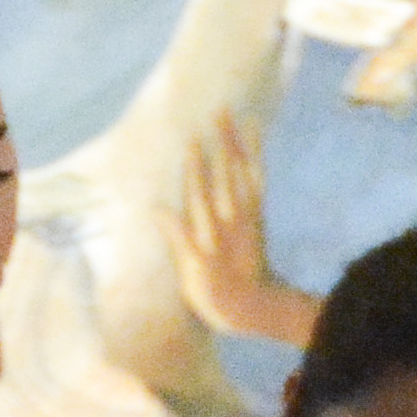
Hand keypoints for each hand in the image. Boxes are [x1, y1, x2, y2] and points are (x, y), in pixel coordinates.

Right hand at [172, 119, 314, 352]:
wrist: (257, 308)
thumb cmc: (216, 296)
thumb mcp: (192, 277)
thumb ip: (178, 241)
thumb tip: (159, 209)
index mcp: (209, 232)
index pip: (200, 192)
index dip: (196, 165)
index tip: (192, 137)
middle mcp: (230, 218)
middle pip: (225, 173)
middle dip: (221, 142)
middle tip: (218, 109)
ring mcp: (247, 214)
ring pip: (242, 171)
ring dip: (238, 142)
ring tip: (233, 114)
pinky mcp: (258, 215)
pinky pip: (257, 179)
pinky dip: (255, 157)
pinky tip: (252, 139)